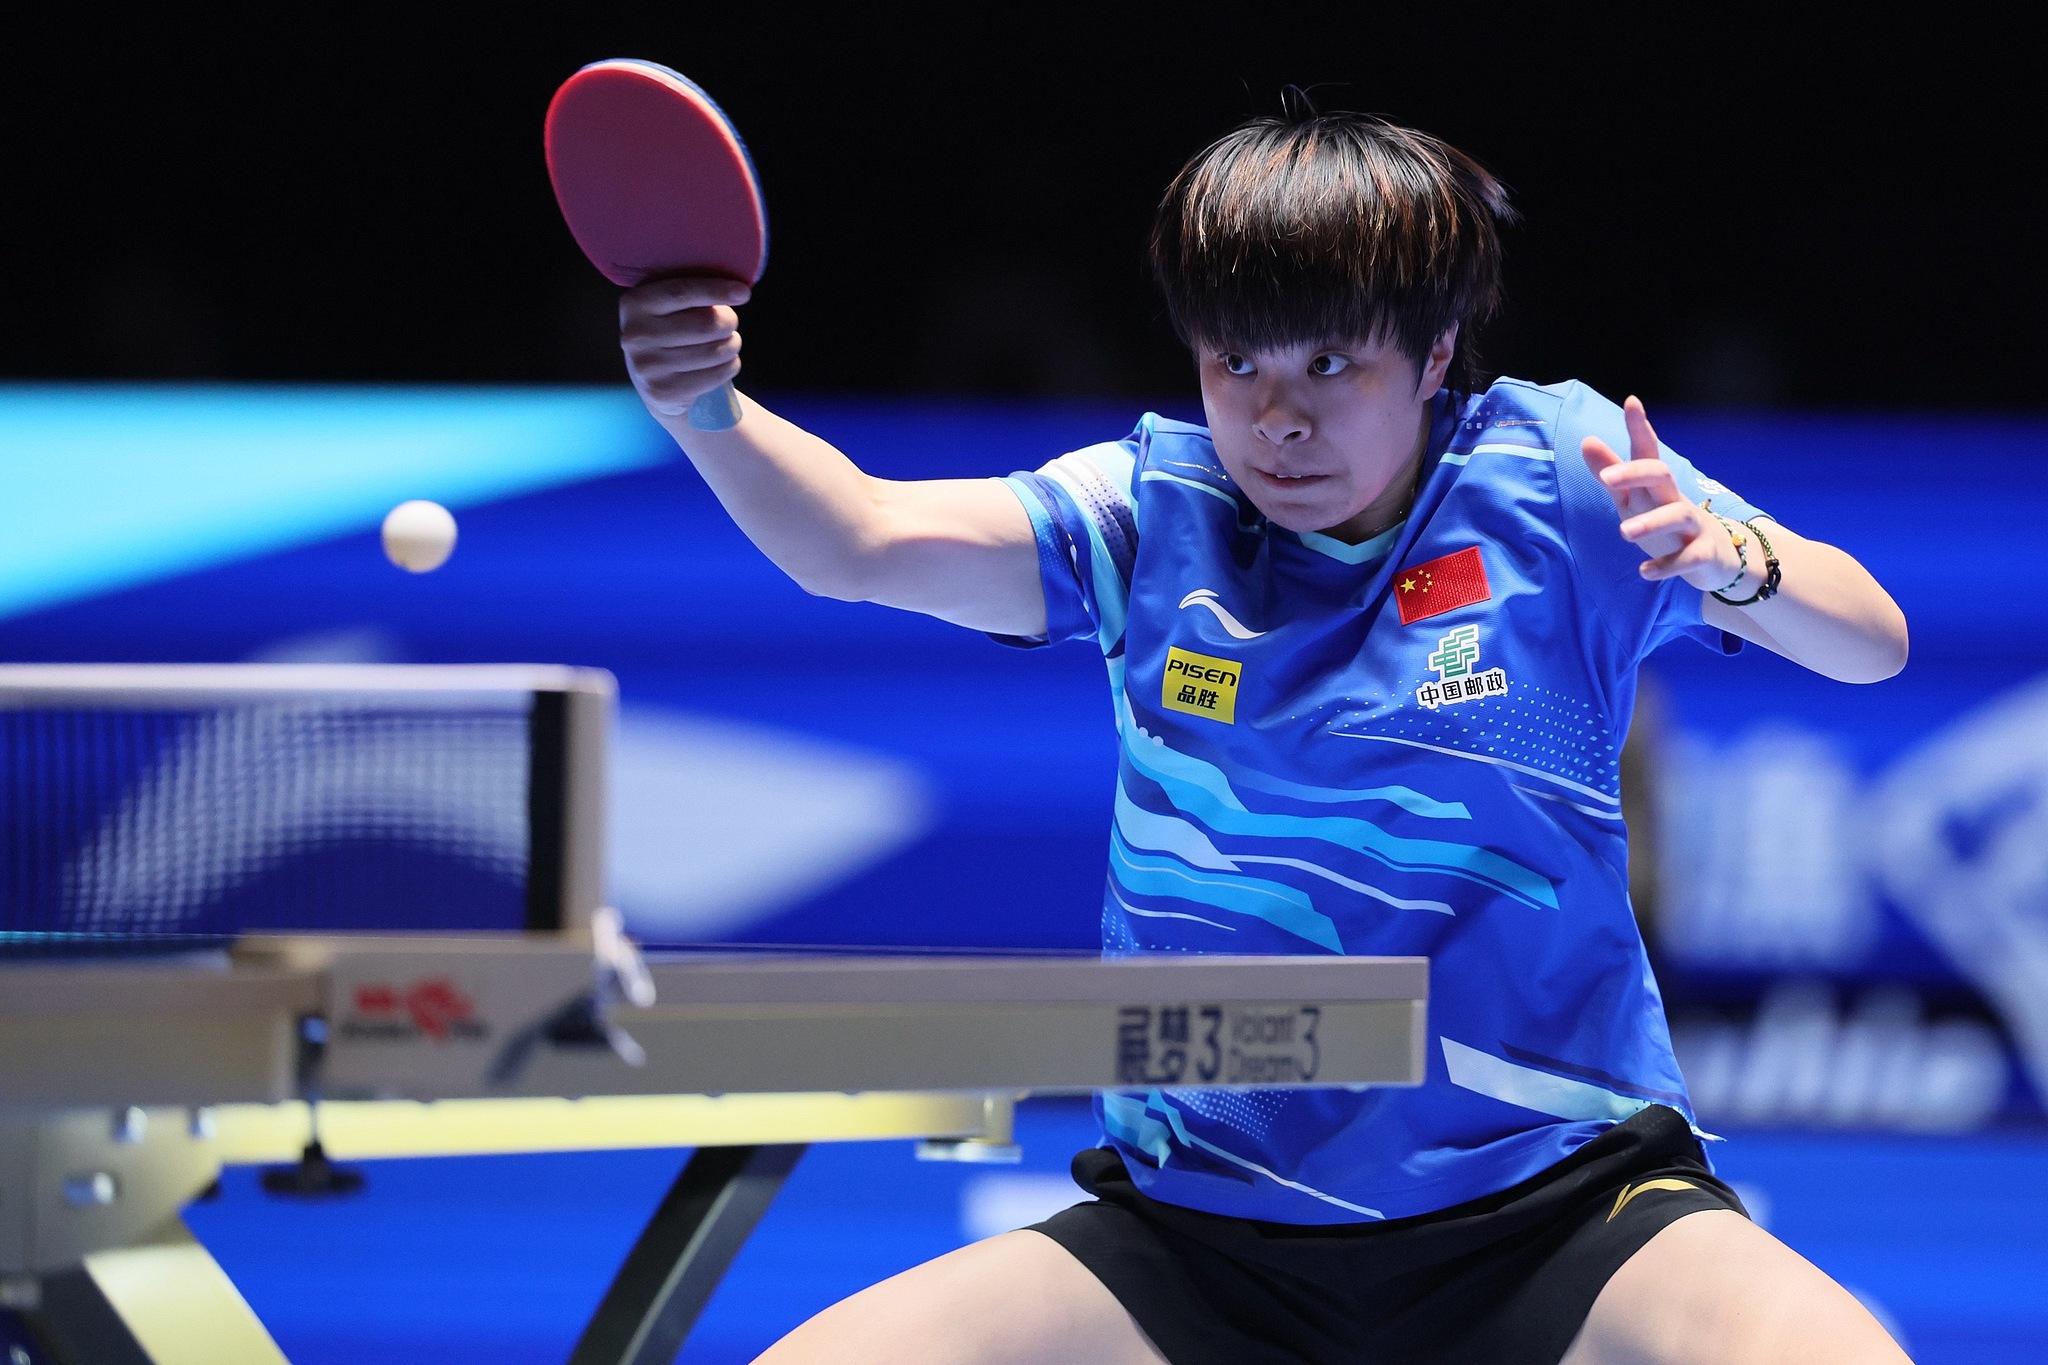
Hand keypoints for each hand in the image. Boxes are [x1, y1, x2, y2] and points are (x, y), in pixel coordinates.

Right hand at [619, 275, 750, 421]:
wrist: (654, 383)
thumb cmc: (671, 332)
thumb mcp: (668, 307)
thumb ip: (690, 293)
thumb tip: (735, 289)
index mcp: (636, 304)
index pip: (681, 292)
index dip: (715, 291)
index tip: (743, 293)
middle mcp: (636, 335)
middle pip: (705, 324)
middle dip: (729, 322)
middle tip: (730, 323)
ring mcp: (648, 367)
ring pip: (715, 351)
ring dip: (732, 345)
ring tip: (728, 343)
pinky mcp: (664, 392)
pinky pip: (716, 375)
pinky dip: (730, 366)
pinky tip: (725, 363)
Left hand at [1580, 396, 1742, 590]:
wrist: (1718, 559)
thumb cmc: (1667, 524)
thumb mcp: (1635, 500)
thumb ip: (1612, 474)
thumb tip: (1587, 440)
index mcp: (1657, 486)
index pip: (1647, 452)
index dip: (1640, 428)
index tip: (1631, 402)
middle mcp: (1675, 499)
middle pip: (1662, 475)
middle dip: (1635, 473)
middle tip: (1606, 480)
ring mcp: (1693, 526)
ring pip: (1678, 515)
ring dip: (1651, 522)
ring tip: (1623, 532)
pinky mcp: (1704, 554)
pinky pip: (1688, 559)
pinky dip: (1667, 566)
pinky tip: (1645, 572)